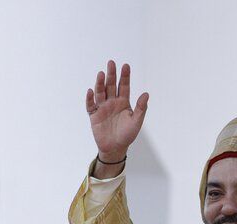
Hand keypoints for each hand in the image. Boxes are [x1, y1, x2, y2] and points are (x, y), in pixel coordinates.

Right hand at [85, 59, 148, 177]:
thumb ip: (141, 108)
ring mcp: (102, 107)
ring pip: (100, 92)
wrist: (115, 148)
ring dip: (100, 83)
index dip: (125, 76)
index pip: (124, 86)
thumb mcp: (136, 121)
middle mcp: (112, 102)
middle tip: (111, 63)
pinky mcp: (94, 115)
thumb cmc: (127, 135)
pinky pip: (90, 105)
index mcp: (123, 102)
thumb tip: (146, 94)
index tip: (126, 66)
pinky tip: (90, 91)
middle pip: (111, 85)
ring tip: (101, 74)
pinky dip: (90, 98)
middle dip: (111, 74)